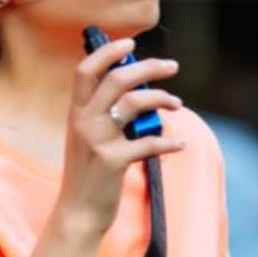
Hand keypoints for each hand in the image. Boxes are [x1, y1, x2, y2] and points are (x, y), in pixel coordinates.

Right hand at [53, 38, 183, 240]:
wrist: (77, 214)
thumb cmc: (88, 174)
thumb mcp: (86, 139)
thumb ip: (103, 114)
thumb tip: (136, 91)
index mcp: (76, 113)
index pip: (85, 70)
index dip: (107, 51)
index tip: (130, 43)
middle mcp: (84, 121)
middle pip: (118, 78)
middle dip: (148, 67)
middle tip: (171, 66)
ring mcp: (97, 140)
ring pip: (135, 103)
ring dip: (162, 98)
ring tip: (177, 104)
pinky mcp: (113, 161)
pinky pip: (149, 143)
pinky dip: (170, 142)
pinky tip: (181, 143)